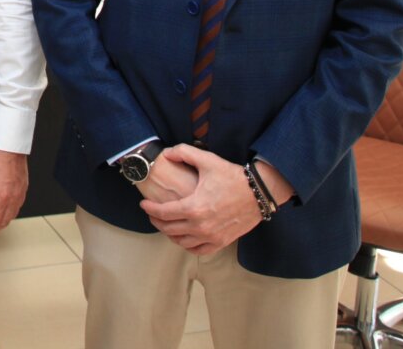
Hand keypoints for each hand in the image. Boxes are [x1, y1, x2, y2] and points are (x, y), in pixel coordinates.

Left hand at [138, 144, 260, 255]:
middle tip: (151, 213)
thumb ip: (184, 153)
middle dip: (156, 221)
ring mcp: (211, 236)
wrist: (259, 193)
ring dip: (170, 234)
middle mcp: (200, 226)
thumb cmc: (232, 177)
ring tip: (166, 224)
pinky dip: (188, 245)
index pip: (163, 213)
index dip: (150, 208)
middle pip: (169, 229)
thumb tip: (166, 153)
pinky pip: (199, 250)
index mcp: (194, 207)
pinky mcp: (222, 242)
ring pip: (181, 242)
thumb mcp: (207, 160)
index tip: (143, 204)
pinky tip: (184, 238)